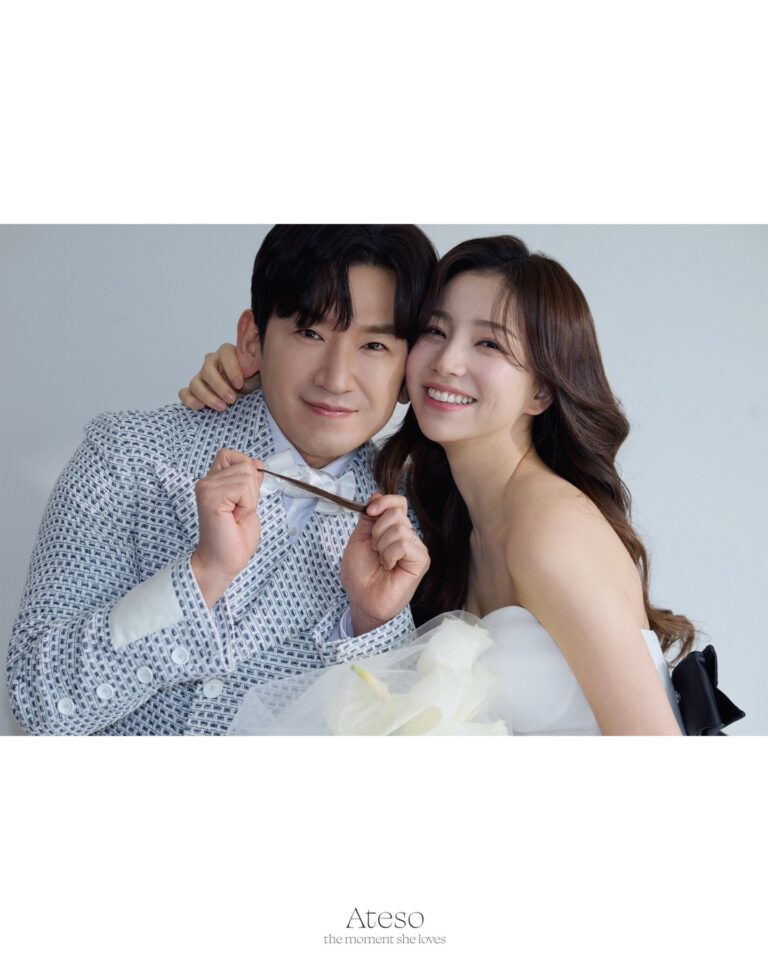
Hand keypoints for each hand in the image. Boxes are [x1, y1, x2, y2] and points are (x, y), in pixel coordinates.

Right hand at [179, 343, 259, 410]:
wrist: (246, 391)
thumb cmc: (252, 377)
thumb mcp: (259, 369)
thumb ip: (257, 360)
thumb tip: (261, 352)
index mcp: (227, 353)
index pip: (225, 354)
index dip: (231, 369)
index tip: (240, 384)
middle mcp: (211, 362)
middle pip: (207, 370)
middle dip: (220, 386)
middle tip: (232, 399)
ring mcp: (201, 376)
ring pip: (195, 383)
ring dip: (207, 396)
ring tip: (222, 407)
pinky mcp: (194, 391)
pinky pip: (184, 392)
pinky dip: (189, 399)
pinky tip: (200, 407)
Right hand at [190, 449, 263, 606]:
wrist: (223, 561)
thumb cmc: (235, 537)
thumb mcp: (248, 502)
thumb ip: (249, 482)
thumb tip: (257, 463)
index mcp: (213, 481)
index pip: (232, 455)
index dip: (246, 470)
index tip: (242, 497)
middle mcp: (206, 481)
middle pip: (245, 464)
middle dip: (252, 490)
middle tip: (239, 511)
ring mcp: (206, 488)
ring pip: (246, 475)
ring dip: (250, 499)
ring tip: (236, 516)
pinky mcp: (210, 497)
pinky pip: (242, 487)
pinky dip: (247, 504)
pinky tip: (235, 517)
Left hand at [340, 493, 429, 634]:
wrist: (362, 599)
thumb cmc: (360, 574)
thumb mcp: (358, 538)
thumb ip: (369, 517)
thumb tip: (378, 494)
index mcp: (393, 528)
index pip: (398, 502)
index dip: (383, 502)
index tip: (370, 513)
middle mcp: (408, 535)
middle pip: (396, 513)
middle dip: (377, 531)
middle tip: (374, 550)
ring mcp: (416, 547)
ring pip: (399, 528)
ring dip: (382, 546)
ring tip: (382, 561)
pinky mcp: (421, 560)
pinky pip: (404, 544)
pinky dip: (390, 555)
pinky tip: (389, 567)